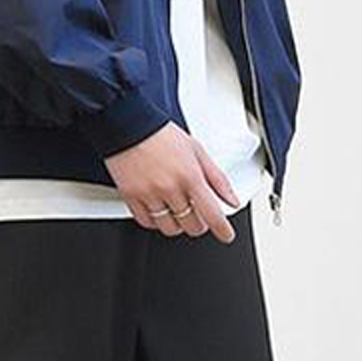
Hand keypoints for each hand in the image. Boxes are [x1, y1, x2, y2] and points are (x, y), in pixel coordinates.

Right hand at [104, 123, 240, 242]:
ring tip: (177, 211)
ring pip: (170, 228)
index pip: (212, 213)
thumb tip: (231, 199)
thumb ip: (217, 178)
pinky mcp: (132, 197)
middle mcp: (170, 188)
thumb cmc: (162, 136)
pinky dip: (155, 221)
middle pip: (191, 226)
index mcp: (190, 176)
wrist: (130, 125)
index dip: (222, 230)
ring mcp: (150, 194)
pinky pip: (147, 223)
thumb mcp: (197, 151)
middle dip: (198, 224)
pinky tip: (159, 209)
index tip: (226, 235)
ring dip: (177, 224)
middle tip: (197, 214)